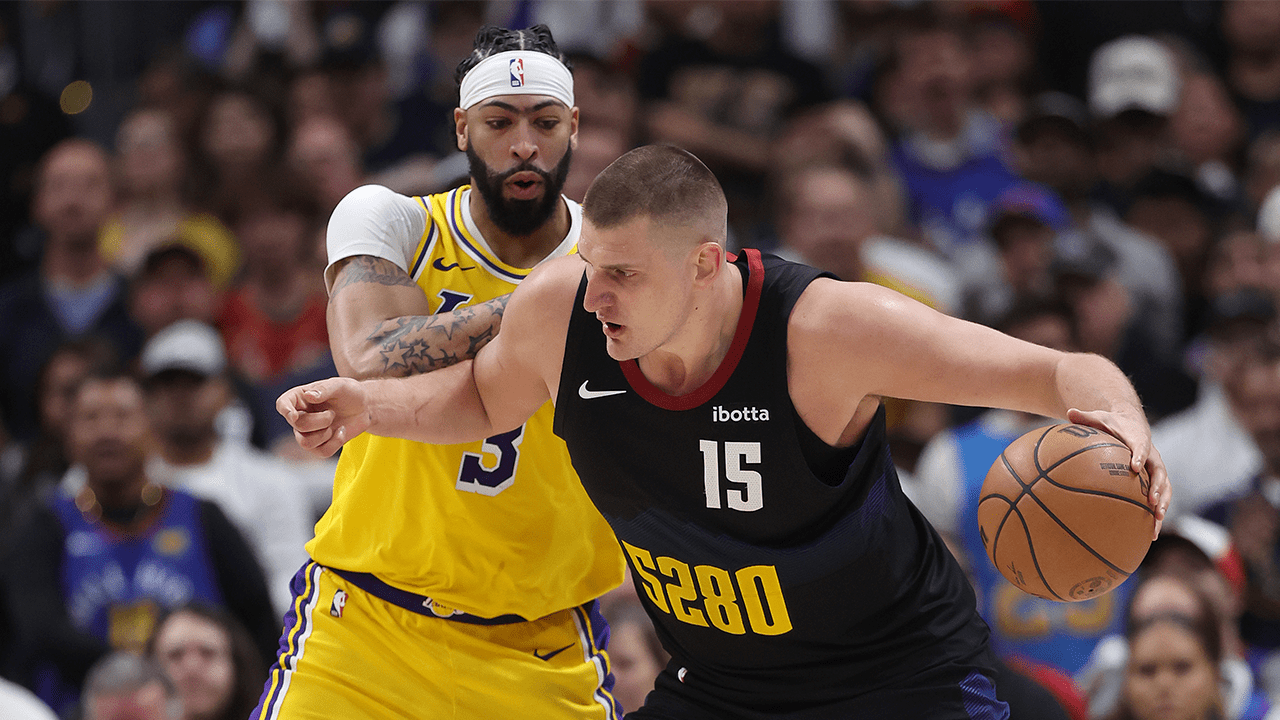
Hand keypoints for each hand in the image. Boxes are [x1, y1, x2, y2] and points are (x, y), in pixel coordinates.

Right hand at [276, 378, 372, 457]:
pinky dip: (335, 443)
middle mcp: (300, 415)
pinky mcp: (320, 445)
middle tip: (332, 413)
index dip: (285, 411)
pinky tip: (342, 432)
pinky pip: (321, 452)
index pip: (282, 404)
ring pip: (306, 443)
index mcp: (300, 397)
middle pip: (298, 426)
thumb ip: (325, 389)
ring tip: (334, 422)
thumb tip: (309, 395)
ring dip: (325, 434)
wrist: (365, 407)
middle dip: (320, 421)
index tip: (294, 415)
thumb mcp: (341, 385)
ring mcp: (308, 432)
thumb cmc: (350, 392)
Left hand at [1068, 407, 1170, 539]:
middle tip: (1152, 503)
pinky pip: (1158, 499)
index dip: (1139, 456)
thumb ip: (1085, 417)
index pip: (1142, 447)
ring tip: (1156, 523)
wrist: (1130, 425)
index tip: (1134, 467)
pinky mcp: (1154, 482)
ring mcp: (1155, 471)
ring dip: (1163, 506)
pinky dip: (1156, 514)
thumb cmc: (1112, 423)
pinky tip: (1151, 534)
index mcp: (1139, 440)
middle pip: (1160, 473)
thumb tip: (1068, 411)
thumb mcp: (1099, 417)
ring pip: (1165, 489)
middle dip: (1158, 488)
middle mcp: (1152, 457)